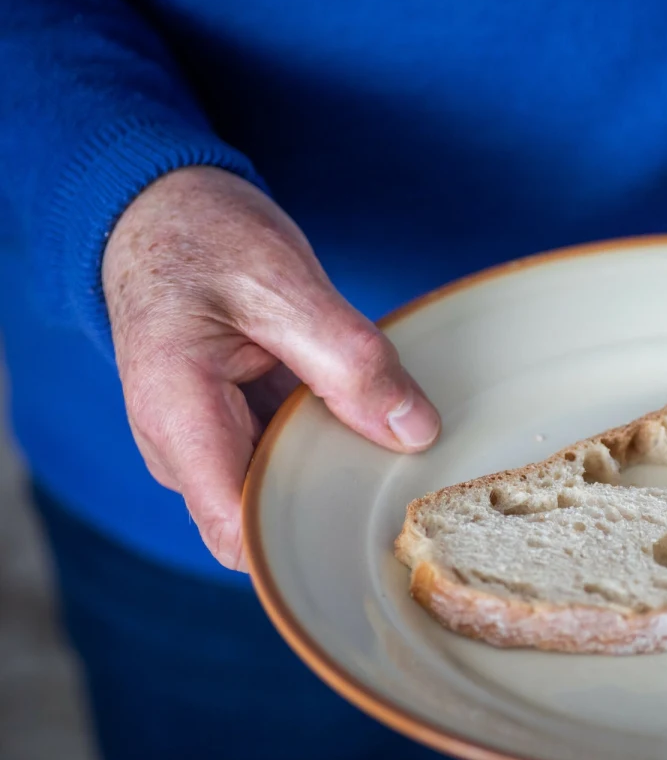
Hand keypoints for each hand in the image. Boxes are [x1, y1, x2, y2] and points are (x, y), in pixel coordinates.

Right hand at [103, 167, 440, 570]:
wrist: (159, 211)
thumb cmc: (204, 237)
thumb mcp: (283, 283)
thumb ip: (347, 360)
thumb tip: (414, 432)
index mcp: (181, 418)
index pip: (237, 532)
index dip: (304, 549)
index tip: (378, 534)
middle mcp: (182, 446)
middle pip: (263, 522)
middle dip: (332, 512)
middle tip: (409, 486)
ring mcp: (205, 441)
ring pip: (278, 492)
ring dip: (333, 475)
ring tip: (395, 448)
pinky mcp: (230, 426)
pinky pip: (282, 457)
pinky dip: (325, 444)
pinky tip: (367, 423)